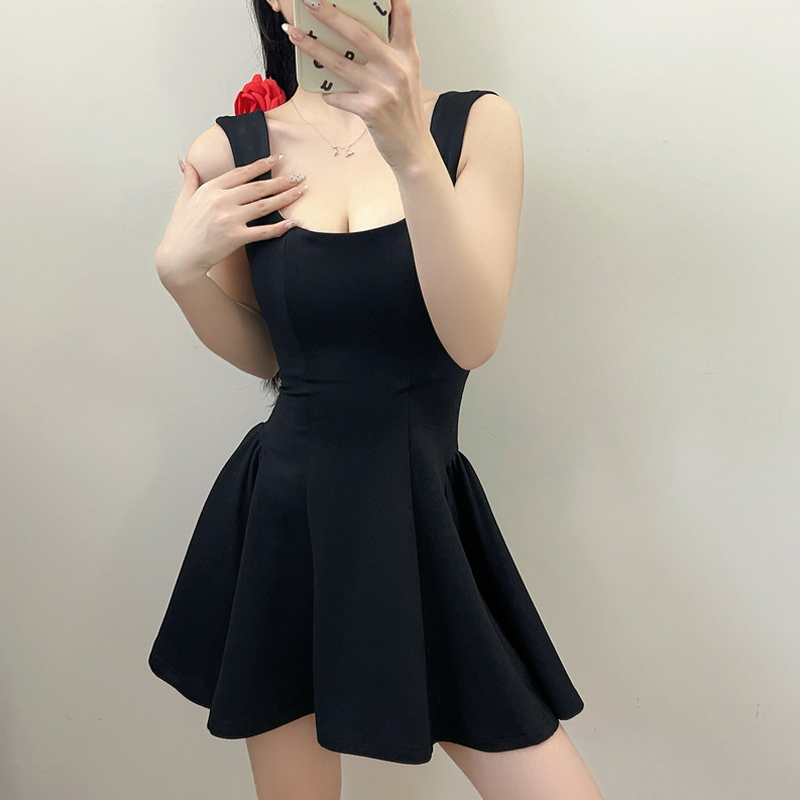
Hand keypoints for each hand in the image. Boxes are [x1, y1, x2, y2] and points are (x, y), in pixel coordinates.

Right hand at [155, 155, 304, 283]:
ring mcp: (229, 219)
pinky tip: (292, 223)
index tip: (275, 159)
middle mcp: (221, 201)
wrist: (179, 258)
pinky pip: (263, 231)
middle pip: (257, 187)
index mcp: (210, 189)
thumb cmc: (181, 231)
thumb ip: (189, 180)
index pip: (240, 173)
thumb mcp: (183, 201)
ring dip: (285, 198)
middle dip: (280, 181)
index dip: (260, 165)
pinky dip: (279, 228)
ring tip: (301, 191)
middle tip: (298, 176)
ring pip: (264, 205)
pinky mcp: (235, 237)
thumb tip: (184, 163)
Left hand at [283, 0, 427, 170]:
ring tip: (294, 34)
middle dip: (331, 15)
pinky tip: (322, 90)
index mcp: (407, 55)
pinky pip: (339, 96)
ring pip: (341, 63)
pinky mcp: (371, 110)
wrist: (412, 146)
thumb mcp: (405, 75)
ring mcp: (383, 90)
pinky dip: (328, 92)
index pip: (402, 15)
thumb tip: (353, 34)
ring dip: (313, 47)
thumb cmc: (404, 110)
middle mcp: (397, 68)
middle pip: (360, 34)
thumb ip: (388, 52)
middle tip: (311, 2)